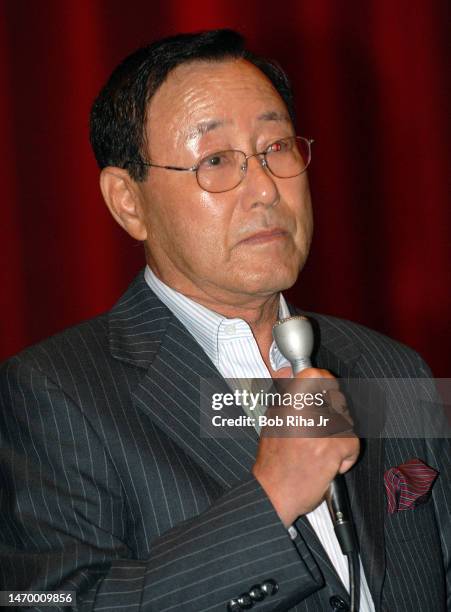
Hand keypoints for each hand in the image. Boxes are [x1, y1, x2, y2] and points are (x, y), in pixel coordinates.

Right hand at [251, 368, 359, 526]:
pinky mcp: (333, 446)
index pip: (314, 375)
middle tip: (325, 429)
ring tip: (322, 449)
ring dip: (341, 435)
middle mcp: (304, 411)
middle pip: (337, 398)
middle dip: (337, 414)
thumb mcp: (273, 420)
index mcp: (287, 403)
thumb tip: (299, 378)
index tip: (326, 386)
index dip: (324, 379)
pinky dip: (346, 455)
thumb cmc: (274, 460)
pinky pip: (352, 441)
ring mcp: (320, 427)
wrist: (273, 492)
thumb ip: (289, 399)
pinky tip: (329, 463)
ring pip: (347, 421)